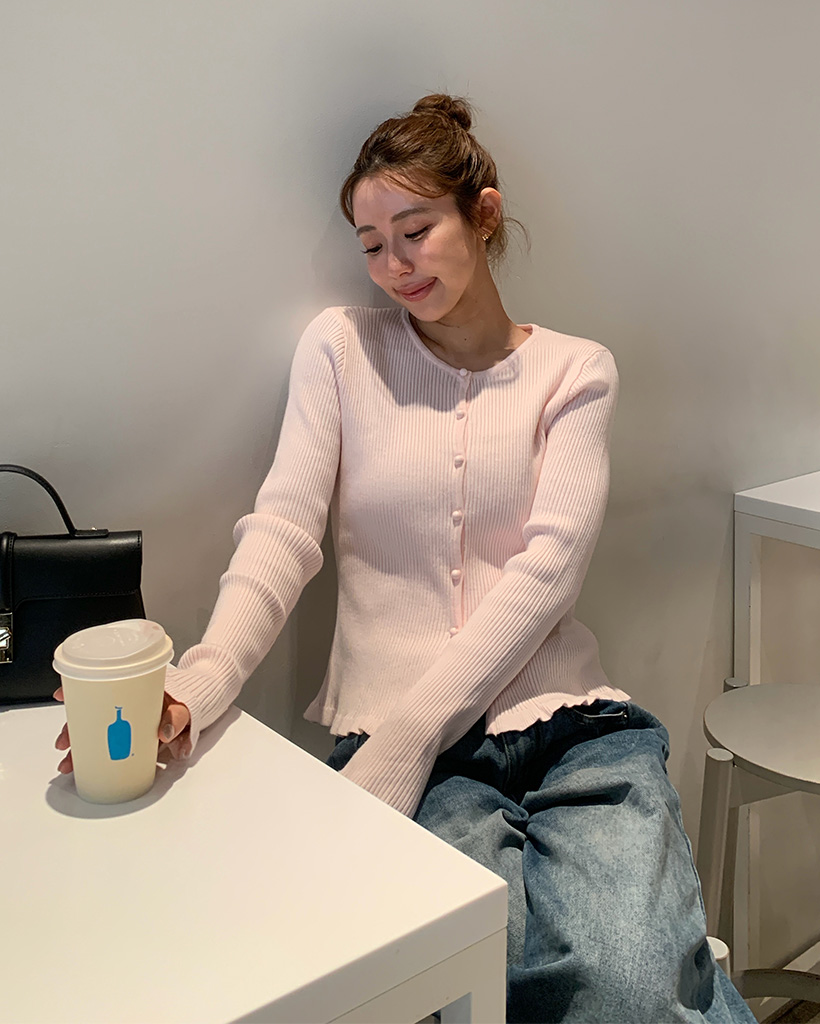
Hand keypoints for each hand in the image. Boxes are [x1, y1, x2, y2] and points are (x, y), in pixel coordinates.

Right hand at [53, 688, 191, 773]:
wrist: (204, 702)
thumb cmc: (191, 697)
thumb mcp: (186, 704)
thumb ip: (178, 717)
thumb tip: (165, 734)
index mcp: (135, 691)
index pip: (100, 689)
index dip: (78, 692)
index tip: (61, 696)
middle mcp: (127, 707)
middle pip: (92, 715)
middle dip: (73, 729)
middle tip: (64, 743)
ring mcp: (129, 724)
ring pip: (98, 734)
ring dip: (81, 748)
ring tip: (69, 763)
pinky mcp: (136, 739)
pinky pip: (113, 747)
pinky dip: (99, 757)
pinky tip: (84, 767)